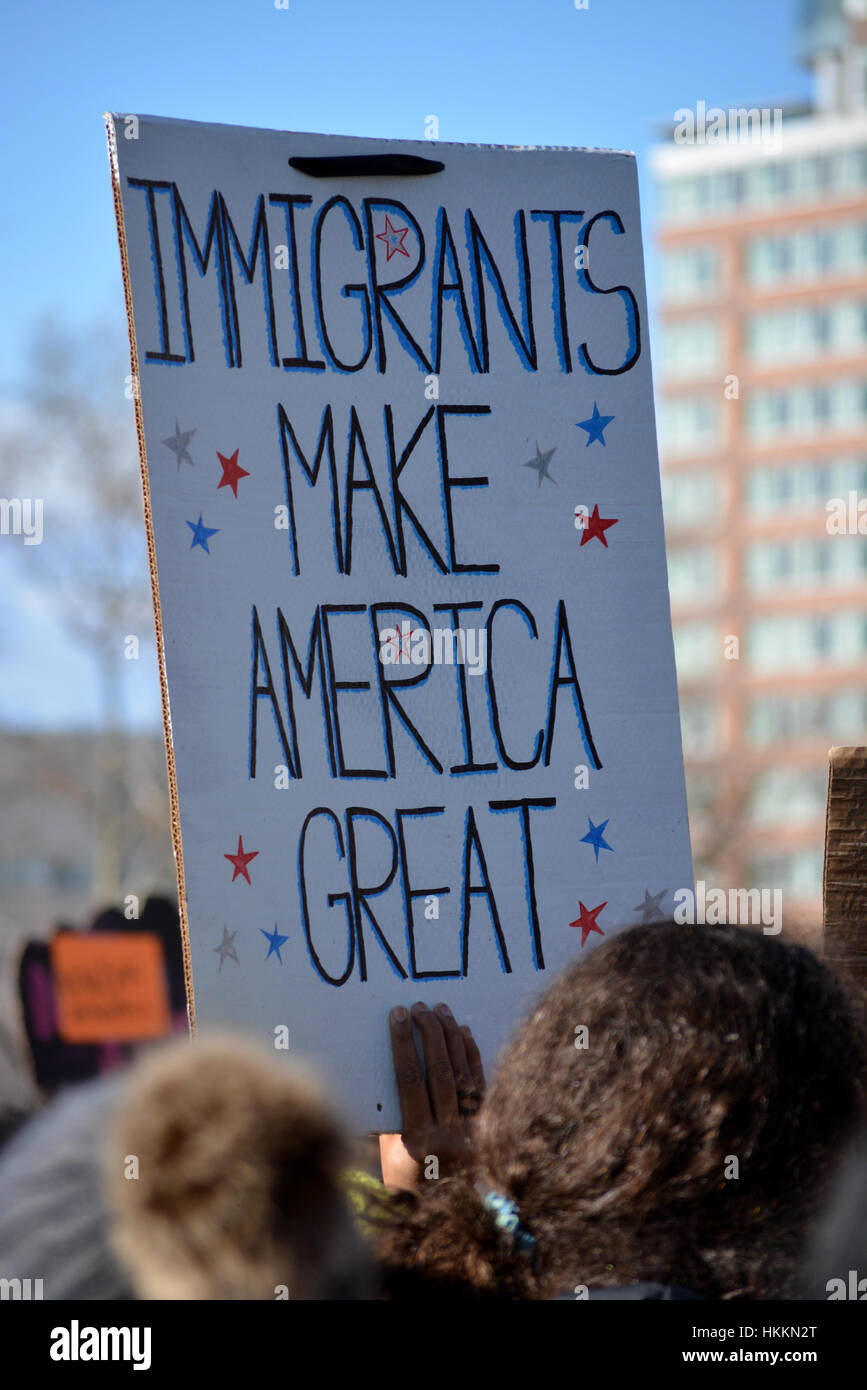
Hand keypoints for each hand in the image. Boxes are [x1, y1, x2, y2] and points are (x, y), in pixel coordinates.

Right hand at [380, 1001, 485, 1190]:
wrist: (456, 1218)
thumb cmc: (411, 1188)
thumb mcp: (390, 1159)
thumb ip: (386, 1121)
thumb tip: (375, 1077)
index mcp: (419, 1141)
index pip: (410, 1080)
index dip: (404, 1044)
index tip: (398, 1016)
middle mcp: (450, 1134)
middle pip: (440, 1071)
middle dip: (429, 1033)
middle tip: (419, 1006)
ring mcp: (475, 1130)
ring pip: (464, 1073)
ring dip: (451, 1037)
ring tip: (441, 1009)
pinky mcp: (491, 1125)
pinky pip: (482, 1082)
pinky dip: (473, 1055)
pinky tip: (464, 1032)